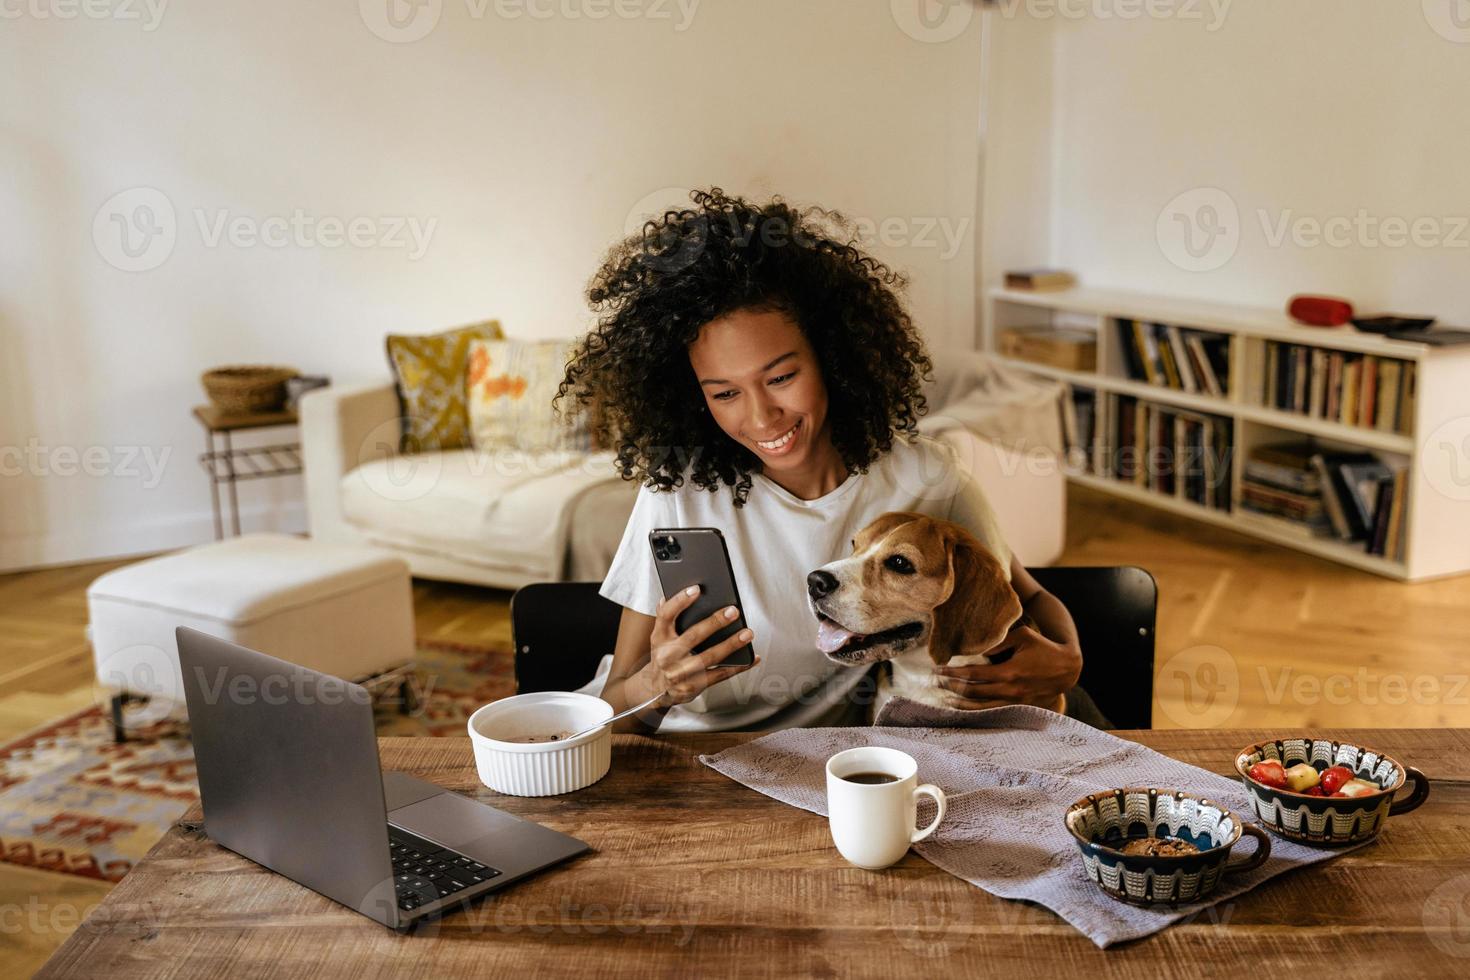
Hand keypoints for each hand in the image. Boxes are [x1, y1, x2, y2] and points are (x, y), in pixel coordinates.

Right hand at [638, 586, 758, 707]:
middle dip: (715, 623)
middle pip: (693, 636)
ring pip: (709, 657)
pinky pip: (720, 675)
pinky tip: (751, 658)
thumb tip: (667, 596)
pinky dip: (739, 667)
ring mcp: (681, 672)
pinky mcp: (694, 685)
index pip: (667, 615)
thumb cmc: (663, 657)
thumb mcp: (658, 636)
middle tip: (733, 611)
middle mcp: (668, 655)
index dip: (680, 601)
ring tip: (747, 633)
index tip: (696, 589)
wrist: (655, 689)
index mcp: (660, 637)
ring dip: (731, 645)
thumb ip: (665, 616)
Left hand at [934, 624, 1080, 707]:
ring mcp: (1016, 703)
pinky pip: (994, 713)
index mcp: (1009, 672)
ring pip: (981, 708)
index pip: (973, 674)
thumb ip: (997, 642)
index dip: (953, 672)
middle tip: (935, 682)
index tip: (938, 670)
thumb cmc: (1043, 647)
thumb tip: (973, 647)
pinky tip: (965, 709)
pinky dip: (978, 712)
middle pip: (972, 693)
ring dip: (960, 704)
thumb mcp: (1022, 636)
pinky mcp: (1020, 709)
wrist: (1067, 668)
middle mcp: (1010, 691)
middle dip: (951, 687)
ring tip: (944, 699)